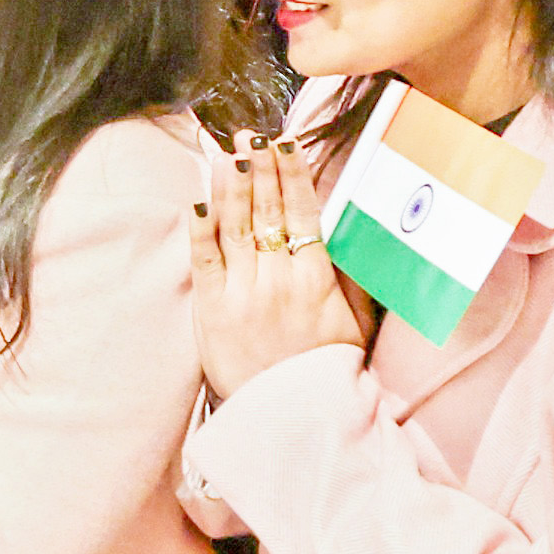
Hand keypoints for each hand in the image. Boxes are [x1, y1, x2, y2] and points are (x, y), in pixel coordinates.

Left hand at [183, 136, 364, 400]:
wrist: (293, 418)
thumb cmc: (327, 368)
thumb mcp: (355, 321)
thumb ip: (349, 276)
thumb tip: (350, 232)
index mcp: (316, 279)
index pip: (302, 214)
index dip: (292, 176)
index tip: (285, 144)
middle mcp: (278, 280)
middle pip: (266, 212)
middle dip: (258, 169)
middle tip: (251, 134)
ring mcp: (242, 293)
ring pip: (235, 227)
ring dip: (230, 185)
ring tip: (226, 151)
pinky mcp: (212, 310)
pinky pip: (204, 260)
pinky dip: (200, 228)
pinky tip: (198, 199)